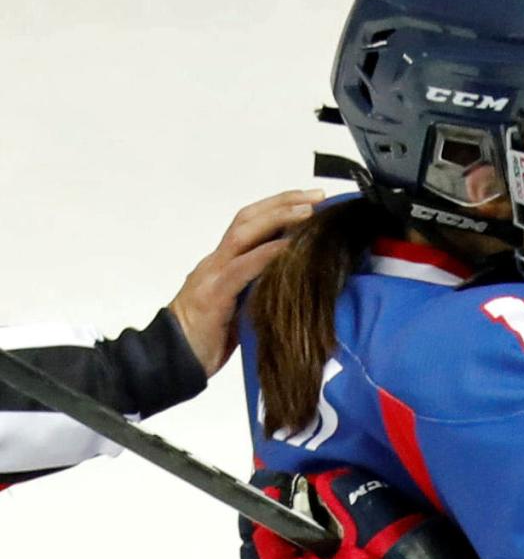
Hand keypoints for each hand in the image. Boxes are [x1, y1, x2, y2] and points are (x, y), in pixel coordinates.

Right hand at [168, 189, 321, 376]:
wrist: (170, 363)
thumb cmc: (208, 340)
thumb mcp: (239, 307)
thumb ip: (258, 289)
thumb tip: (295, 280)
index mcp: (221, 264)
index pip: (248, 224)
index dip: (278, 207)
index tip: (311, 200)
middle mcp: (215, 262)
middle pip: (246, 219)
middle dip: (283, 203)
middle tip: (317, 196)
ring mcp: (211, 276)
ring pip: (242, 234)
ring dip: (277, 220)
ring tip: (308, 213)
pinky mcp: (212, 296)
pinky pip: (241, 269)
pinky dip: (267, 255)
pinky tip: (289, 248)